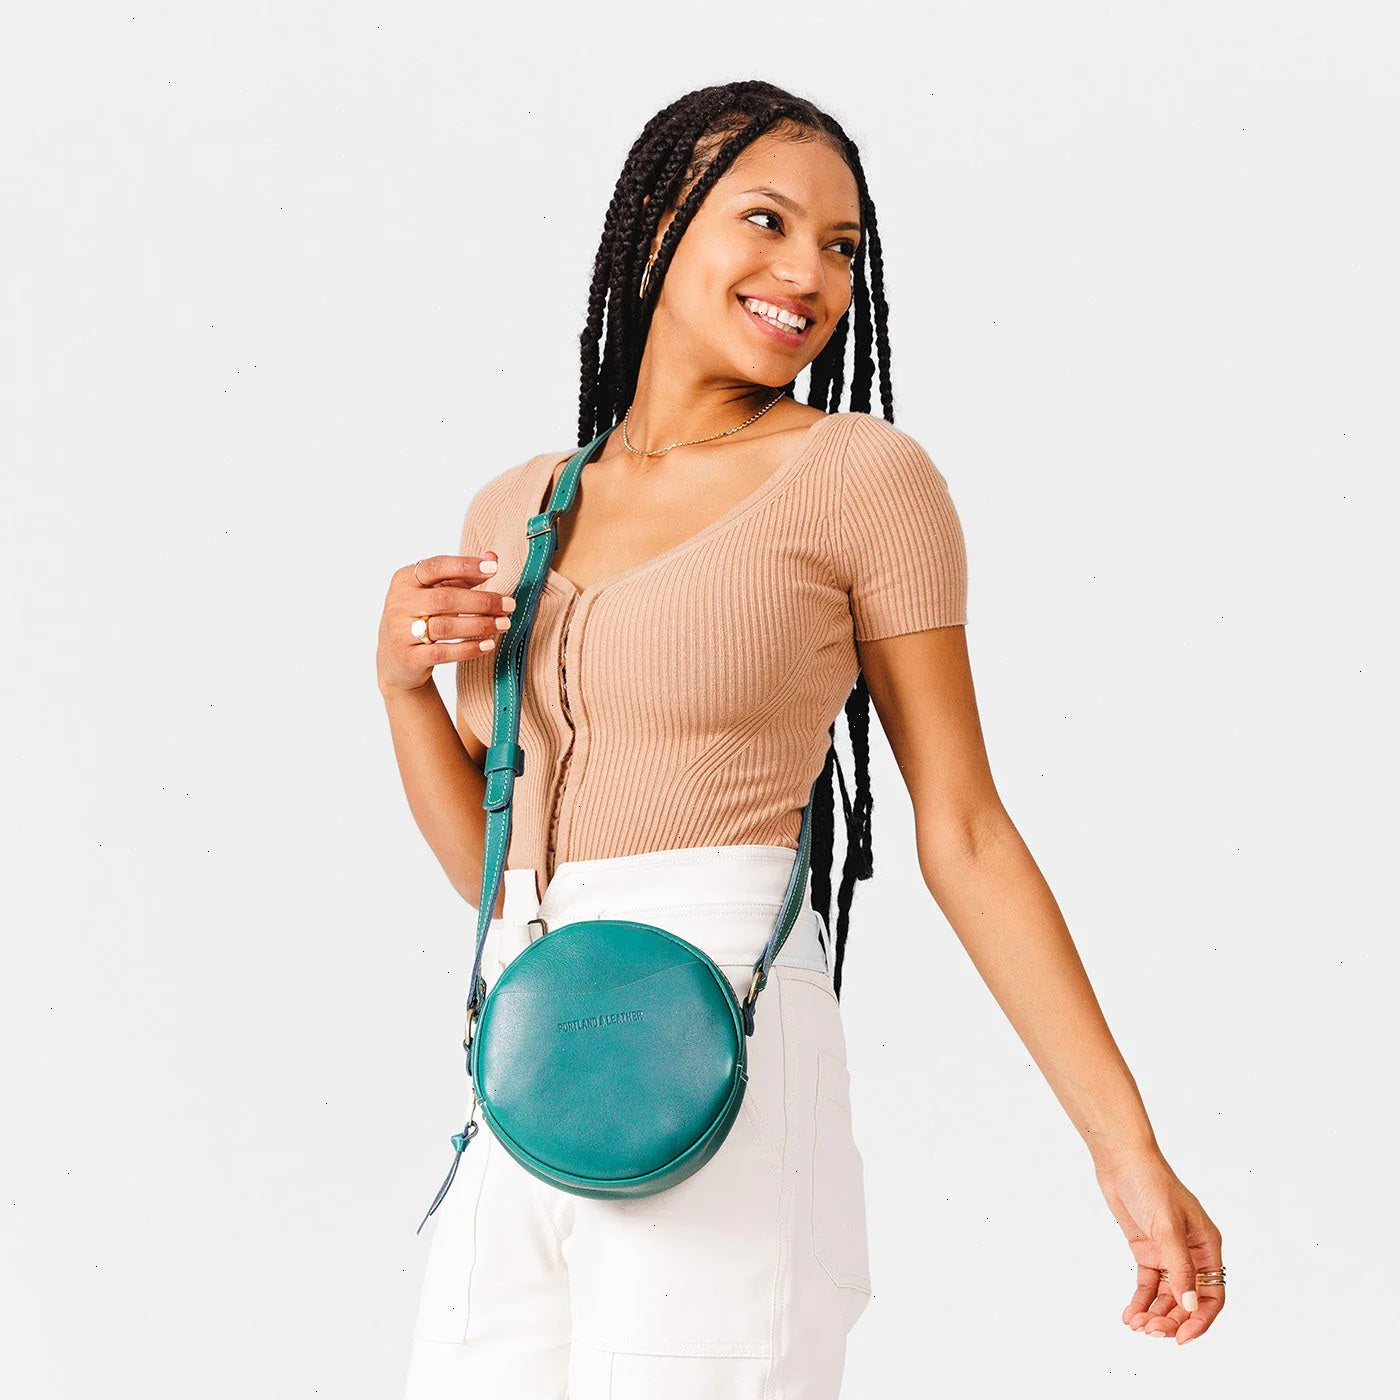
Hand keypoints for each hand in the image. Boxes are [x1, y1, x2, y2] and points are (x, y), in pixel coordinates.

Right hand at [377, 552, 514, 694]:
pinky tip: (488, 644)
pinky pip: (442, 653)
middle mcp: (399, 603)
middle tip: (509, 605)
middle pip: (445, 599)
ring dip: (480, 625)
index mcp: (405, 580)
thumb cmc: (422, 616)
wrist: (396, 659)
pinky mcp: (408, 658)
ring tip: (504, 624)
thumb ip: (463, 575)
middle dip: (481, 601)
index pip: (436, 566)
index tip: (494, 568)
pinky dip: (468, 649)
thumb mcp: (437, 591)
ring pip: (445, 627)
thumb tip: (493, 558)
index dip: (465, 566)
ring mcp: (400, 632)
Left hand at [1094, 1148, 1225, 1344]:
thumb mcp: (1167, 1226)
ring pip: (1166, 1295)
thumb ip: (1179, 1266)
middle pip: (1187, 1299)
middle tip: (1151, 1332)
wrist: (1121, 1161)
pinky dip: (1140, 1301)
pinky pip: (1147, 1284)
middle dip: (1171, 1319)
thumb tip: (1190, 1304)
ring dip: (1154, 1313)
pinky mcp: (1147, 1250)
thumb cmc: (1151, 1184)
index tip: (1181, 1338)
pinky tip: (1129, 1314)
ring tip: (1137, 1325)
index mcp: (1207, 1247)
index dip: (1200, 1320)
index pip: (1212, 1294)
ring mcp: (1168, 1253)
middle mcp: (1191, 1254)